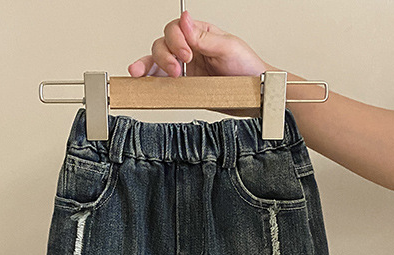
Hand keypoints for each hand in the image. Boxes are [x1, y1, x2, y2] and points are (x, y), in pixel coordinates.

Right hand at [128, 11, 271, 79]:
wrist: (253, 94)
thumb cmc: (246, 67)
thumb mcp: (228, 47)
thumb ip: (204, 37)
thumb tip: (185, 21)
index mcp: (200, 34)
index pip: (176, 28)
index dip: (176, 40)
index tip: (187, 55)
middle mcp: (190, 49)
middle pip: (163, 43)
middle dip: (165, 56)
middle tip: (178, 69)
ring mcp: (184, 68)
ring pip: (157, 60)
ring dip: (149, 66)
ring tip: (144, 74)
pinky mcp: (183, 87)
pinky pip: (160, 81)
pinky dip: (148, 80)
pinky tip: (140, 80)